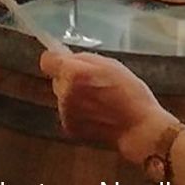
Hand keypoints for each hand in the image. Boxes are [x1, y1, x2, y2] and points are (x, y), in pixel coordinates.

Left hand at [40, 51, 174, 160]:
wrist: (137, 126)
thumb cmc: (130, 92)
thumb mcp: (111, 65)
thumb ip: (85, 59)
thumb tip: (66, 57)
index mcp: (74, 73)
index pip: (47, 61)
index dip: (57, 59)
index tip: (66, 60)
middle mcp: (64, 93)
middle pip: (58, 79)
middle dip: (71, 79)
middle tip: (93, 82)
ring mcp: (65, 113)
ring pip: (63, 97)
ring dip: (75, 96)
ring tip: (99, 99)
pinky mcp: (69, 128)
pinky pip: (68, 113)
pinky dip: (79, 112)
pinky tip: (97, 113)